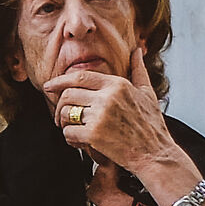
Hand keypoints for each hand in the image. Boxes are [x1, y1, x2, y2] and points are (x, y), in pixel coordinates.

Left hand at [44, 48, 174, 174]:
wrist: (155, 154)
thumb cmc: (151, 126)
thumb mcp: (147, 93)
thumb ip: (138, 70)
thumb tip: (137, 50)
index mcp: (117, 84)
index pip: (80, 77)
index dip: (60, 81)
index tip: (49, 87)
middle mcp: (107, 96)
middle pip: (68, 94)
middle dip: (59, 106)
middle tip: (60, 117)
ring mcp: (100, 115)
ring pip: (66, 113)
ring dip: (64, 123)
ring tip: (72, 130)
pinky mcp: (94, 135)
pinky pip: (69, 132)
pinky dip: (70, 139)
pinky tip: (78, 143)